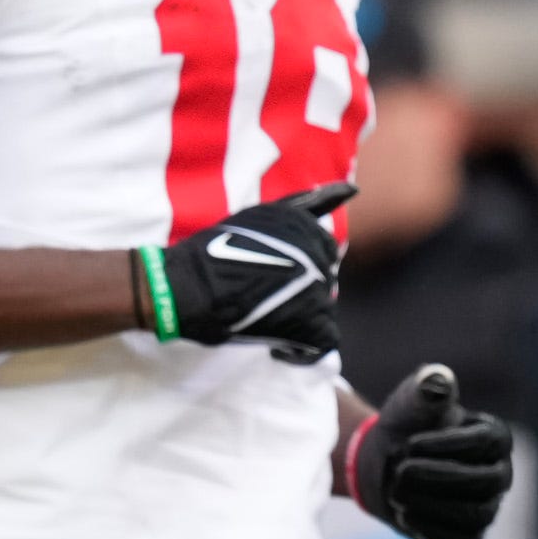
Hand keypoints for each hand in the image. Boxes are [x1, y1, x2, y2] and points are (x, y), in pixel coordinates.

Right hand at [136, 182, 349, 362]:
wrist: (185, 285)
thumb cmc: (212, 252)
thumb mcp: (262, 216)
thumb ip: (306, 204)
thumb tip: (352, 188)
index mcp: (306, 228)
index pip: (324, 251)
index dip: (301, 267)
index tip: (274, 276)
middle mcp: (316, 255)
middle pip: (323, 281)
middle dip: (299, 292)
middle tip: (263, 300)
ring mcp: (314, 289)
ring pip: (323, 310)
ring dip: (298, 318)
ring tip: (264, 320)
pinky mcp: (306, 323)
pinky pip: (323, 341)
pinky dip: (301, 350)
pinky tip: (277, 349)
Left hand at [347, 363, 514, 538]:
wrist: (385, 466)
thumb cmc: (405, 427)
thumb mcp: (411, 401)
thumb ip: (426, 387)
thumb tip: (438, 380)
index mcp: (496, 437)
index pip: (487, 443)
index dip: (449, 445)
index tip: (410, 443)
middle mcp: (500, 475)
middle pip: (485, 483)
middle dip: (438, 479)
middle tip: (399, 472)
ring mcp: (487, 510)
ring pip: (475, 516)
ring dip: (432, 506)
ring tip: (396, 493)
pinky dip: (434, 533)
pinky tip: (406, 515)